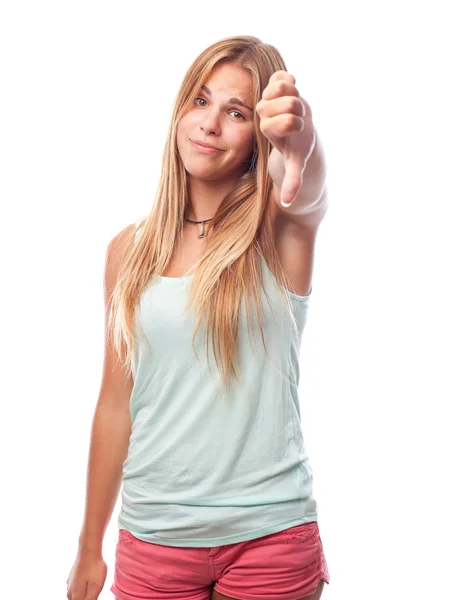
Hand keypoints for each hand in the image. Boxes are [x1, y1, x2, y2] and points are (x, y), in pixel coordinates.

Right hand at [66, 549, 106, 599]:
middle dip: (87, 597)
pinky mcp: (72, 577)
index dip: (90, 599)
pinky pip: (77, 587)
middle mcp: (70, 592)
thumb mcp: (96, 586)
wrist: (89, 549)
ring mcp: (70, 584)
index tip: (93, 591)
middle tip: (95, 587)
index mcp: (76, 597)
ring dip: (84, 593)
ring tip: (93, 582)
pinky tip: (89, 579)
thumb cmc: (94, 567)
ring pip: (77, 595)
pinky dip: (83, 586)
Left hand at [256, 71, 315, 206]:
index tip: (297, 129)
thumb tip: (287, 203)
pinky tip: (291, 91)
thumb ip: (292, 181)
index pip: (288, 120)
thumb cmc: (296, 149)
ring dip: (293, 94)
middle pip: (289, 102)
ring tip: (293, 105)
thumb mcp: (295, 166)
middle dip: (298, 110)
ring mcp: (268, 97)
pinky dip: (289, 79)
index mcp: (269, 130)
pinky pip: (281, 74)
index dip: (297, 124)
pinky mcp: (273, 84)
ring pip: (283, 85)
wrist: (293, 131)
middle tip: (296, 116)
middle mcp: (265, 113)